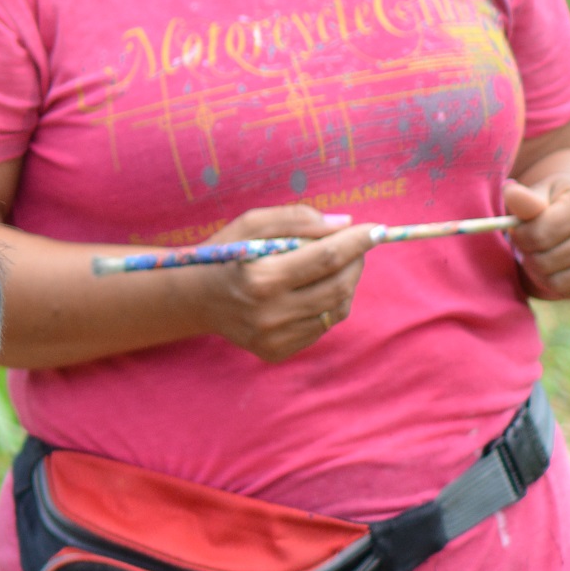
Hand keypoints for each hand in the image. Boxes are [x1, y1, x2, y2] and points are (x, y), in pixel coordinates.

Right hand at [197, 204, 373, 362]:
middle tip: (356, 247)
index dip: (356, 242)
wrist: (191, 298)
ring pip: (336, 309)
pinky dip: (327, 305)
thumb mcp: (250, 224)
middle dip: (356, 262)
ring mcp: (274, 336)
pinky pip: (321, 327)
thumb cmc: (224, 253)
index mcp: (261, 277)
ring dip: (345, 284)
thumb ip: (296, 219)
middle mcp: (270, 312)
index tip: (377, 229)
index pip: (326, 258)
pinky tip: (311, 292)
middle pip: (339, 286)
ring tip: (334, 268)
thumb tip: (344, 224)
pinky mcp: (277, 351)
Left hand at [510, 170, 569, 299]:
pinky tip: (552, 267)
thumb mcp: (543, 192)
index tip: (516, 231)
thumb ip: (526, 199)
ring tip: (536, 256)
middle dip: (528, 255)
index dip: (519, 236)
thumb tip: (510, 192)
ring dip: (538, 271)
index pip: (541, 234)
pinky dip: (554, 283)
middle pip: (548, 260)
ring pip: (559, 280)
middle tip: (525, 246)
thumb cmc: (559, 201)